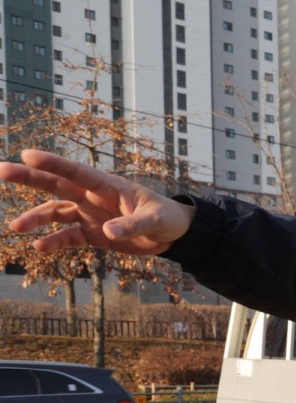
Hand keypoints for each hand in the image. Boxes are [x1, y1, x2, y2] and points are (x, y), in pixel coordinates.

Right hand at [0, 149, 193, 255]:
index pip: (77, 172)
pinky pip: (68, 237)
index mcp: (108, 186)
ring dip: (35, 218)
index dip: (53, 163)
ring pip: (56, 213)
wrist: (172, 235)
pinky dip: (54, 242)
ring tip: (15, 227)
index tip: (28, 155)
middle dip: (29, 178)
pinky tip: (39, 247)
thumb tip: (108, 231)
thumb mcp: (155, 220)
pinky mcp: (92, 234)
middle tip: (2, 170)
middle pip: (57, 185)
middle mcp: (93, 197)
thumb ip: (132, 225)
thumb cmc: (166, 218)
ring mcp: (90, 215)